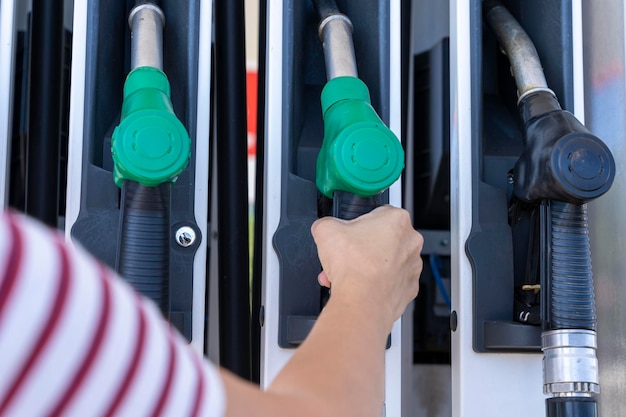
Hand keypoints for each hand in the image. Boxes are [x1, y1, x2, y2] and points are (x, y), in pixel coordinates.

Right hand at [311, 205, 422, 330]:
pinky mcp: (408, 289)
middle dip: (360, 248)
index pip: (377, 213)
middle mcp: (410, 242)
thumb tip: (323, 228)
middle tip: (344, 256)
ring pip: (384, 263)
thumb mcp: (325, 229)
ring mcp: (412, 267)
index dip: (357, 224)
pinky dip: (374, 284)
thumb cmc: (354, 266)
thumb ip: (325, 223)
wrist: (362, 301)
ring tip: (344, 275)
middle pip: (380, 240)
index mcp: (397, 220)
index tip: (348, 234)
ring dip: (364, 267)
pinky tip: (357, 286)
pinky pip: (389, 283)